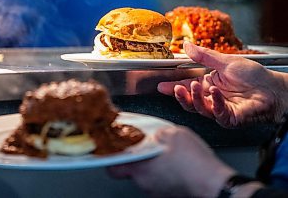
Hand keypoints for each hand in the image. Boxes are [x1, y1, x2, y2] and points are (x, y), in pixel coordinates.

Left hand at [108, 126, 234, 197]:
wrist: (213, 183)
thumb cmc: (193, 161)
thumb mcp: (172, 133)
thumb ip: (155, 132)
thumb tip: (149, 132)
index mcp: (141, 166)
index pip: (112, 166)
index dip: (111, 156)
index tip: (112, 146)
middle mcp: (145, 183)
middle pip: (129, 169)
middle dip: (134, 156)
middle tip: (142, 145)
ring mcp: (156, 191)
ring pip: (145, 175)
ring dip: (150, 164)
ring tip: (163, 153)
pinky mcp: (168, 194)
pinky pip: (158, 181)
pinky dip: (161, 172)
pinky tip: (173, 163)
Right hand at [158, 42, 286, 127]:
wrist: (273, 88)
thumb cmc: (254, 76)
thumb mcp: (225, 61)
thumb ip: (204, 55)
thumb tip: (187, 46)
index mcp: (210, 84)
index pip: (187, 86)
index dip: (173, 87)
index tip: (161, 85)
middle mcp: (213, 98)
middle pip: (190, 101)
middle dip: (180, 96)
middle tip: (178, 88)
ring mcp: (221, 109)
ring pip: (200, 109)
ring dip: (196, 98)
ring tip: (196, 86)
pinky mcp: (231, 118)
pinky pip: (218, 114)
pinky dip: (216, 103)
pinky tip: (216, 93)